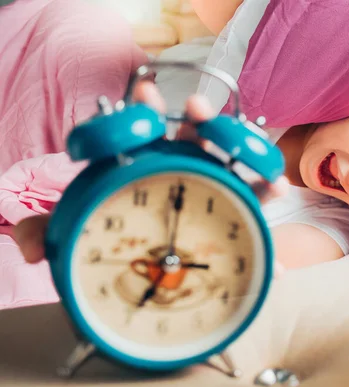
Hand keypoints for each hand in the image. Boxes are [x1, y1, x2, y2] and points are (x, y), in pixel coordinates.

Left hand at [13, 81, 289, 270]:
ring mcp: (214, 194)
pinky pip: (258, 205)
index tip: (145, 94)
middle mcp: (184, 176)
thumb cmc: (121, 253)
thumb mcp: (80, 240)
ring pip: (235, 165)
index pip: (146, 133)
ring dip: (246, 150)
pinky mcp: (237, 217)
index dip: (145, 112)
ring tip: (245, 144)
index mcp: (148, 170)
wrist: (152, 290)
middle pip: (198, 140)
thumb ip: (53, 234)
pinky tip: (278, 191)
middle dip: (201, 119)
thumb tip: (31, 244)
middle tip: (197, 107)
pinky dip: (270, 196)